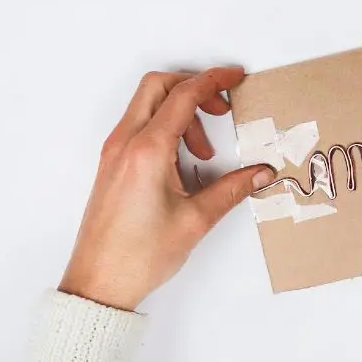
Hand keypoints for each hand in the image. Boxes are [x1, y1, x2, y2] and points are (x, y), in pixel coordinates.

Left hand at [59, 67, 274, 311]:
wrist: (98, 284)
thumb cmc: (139, 256)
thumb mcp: (196, 220)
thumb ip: (233, 189)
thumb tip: (262, 173)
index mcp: (147, 151)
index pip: (183, 96)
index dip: (214, 80)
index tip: (236, 77)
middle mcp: (125, 143)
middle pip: (159, 87)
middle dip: (194, 88)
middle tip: (222, 108)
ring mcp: (114, 152)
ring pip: (148, 106)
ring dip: (181, 114)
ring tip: (205, 153)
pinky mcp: (112, 165)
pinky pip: (139, 128)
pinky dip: (165, 130)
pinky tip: (184, 162)